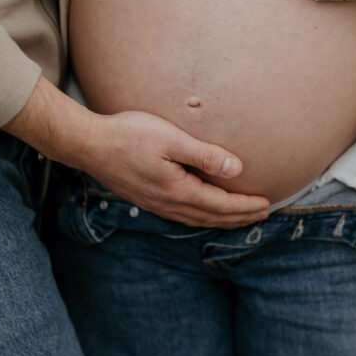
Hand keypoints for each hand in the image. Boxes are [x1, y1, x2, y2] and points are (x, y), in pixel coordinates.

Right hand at [4, 77, 269, 226]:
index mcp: (178, 190)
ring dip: (220, 220)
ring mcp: (154, 204)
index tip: (267, 204)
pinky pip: (181, 215)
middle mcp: (168, 204)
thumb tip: (236, 169)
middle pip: (211, 217)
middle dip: (239, 217)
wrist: (88, 144)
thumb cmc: (128, 135)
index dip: (246, 206)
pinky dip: (200, 217)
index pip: (221, 205)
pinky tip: (200, 211)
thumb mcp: (171, 139)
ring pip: (196, 219)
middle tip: (262, 215)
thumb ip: (204, 155)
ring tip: (238, 218)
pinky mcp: (145, 198)